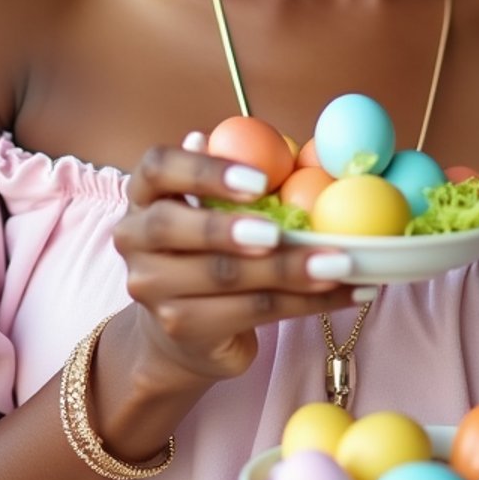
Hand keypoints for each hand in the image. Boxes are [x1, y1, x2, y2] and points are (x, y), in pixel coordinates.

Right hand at [113, 134, 372, 386]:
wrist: (182, 328)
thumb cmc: (210, 246)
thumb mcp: (217, 205)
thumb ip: (240, 179)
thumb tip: (299, 151)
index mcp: (144, 192)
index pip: (158, 167)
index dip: (203, 170)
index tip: (258, 182)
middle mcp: (134, 237)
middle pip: (173, 227)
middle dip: (230, 228)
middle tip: (281, 232)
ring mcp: (152, 288)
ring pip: (221, 277)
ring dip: (288, 270)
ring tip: (340, 263)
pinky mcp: (182, 327)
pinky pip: (250, 312)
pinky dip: (304, 301)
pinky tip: (344, 292)